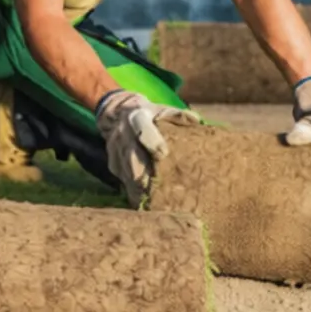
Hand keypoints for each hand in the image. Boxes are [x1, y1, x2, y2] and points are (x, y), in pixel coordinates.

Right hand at [95, 90, 201, 206]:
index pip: (142, 129)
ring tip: (152, 200)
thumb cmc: (149, 115)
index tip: (163, 154)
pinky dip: (132, 191)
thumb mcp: (162, 110)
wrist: (118, 114)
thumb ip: (177, 116)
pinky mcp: (112, 163)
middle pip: (131, 154)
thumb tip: (197, 121)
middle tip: (157, 186)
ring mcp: (114, 149)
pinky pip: (122, 179)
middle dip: (143, 171)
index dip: (152, 141)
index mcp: (137, 117)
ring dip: (138, 185)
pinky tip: (144, 201)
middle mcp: (122, 133)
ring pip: (125, 170)